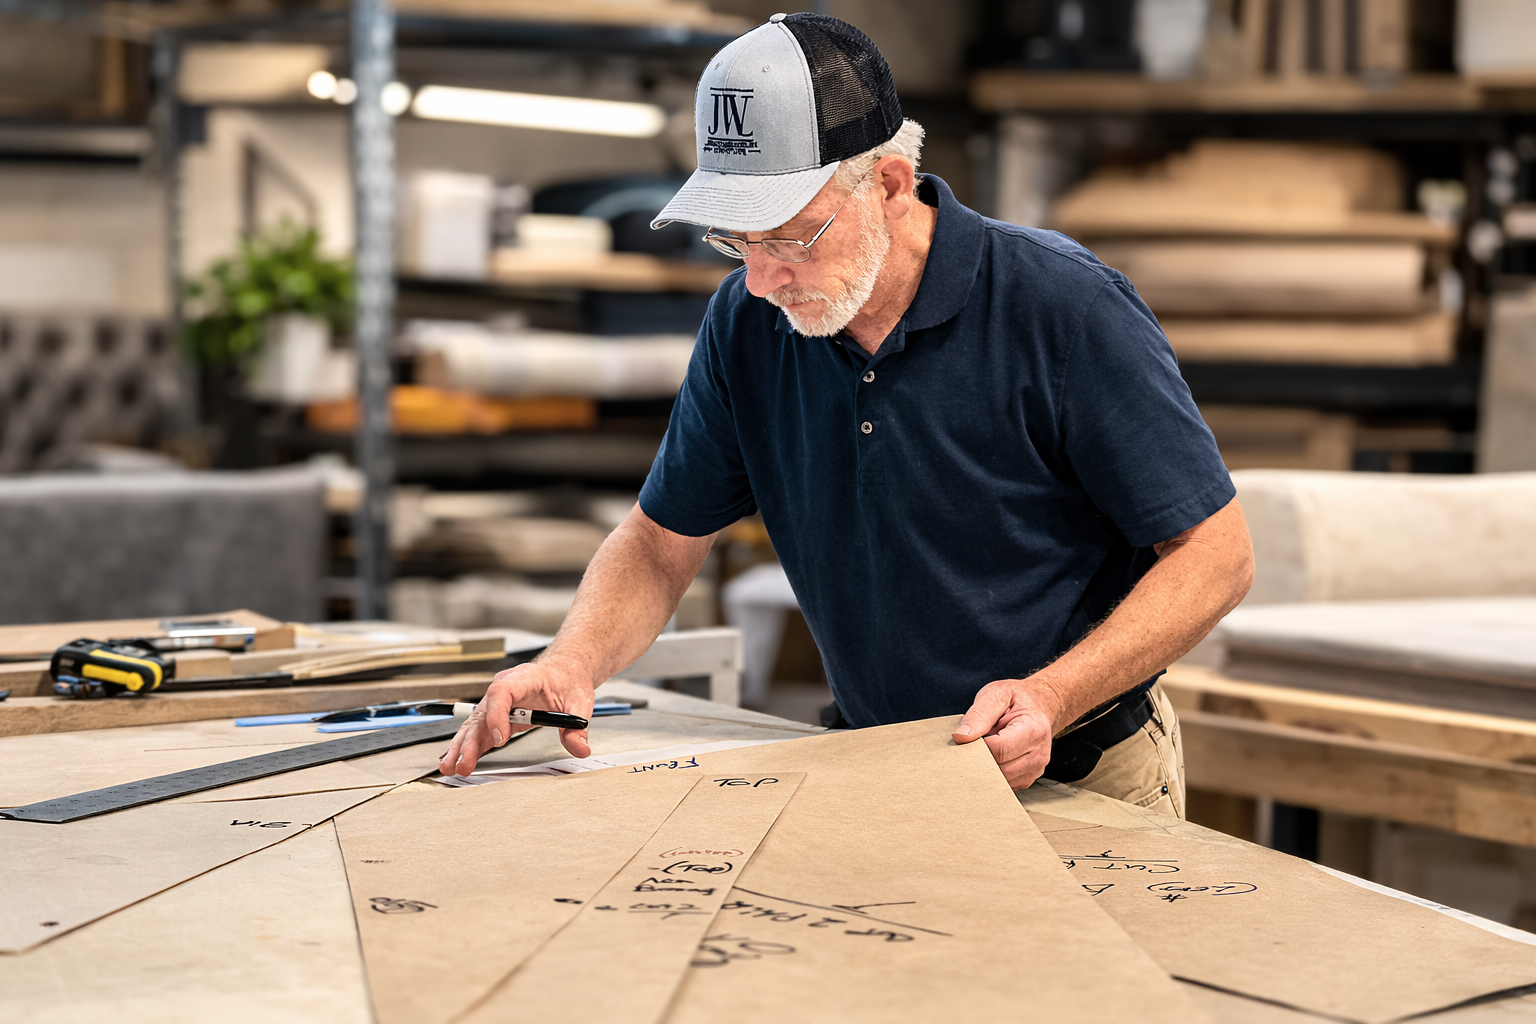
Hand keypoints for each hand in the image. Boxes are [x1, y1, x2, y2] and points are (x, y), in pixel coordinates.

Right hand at [438, 659, 593, 777]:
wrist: (565, 671)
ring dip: (461, 747)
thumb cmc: (567, 680)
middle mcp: (504, 688)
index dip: (497, 715)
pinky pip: (479, 731)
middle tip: (463, 763)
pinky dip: (468, 746)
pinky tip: (455, 761)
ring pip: (475, 724)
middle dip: (470, 741)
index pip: (502, 692)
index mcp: (523, 678)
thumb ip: (576, 726)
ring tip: (450, 767)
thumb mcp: (579, 702)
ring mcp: (497, 702)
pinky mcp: (496, 715)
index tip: (501, 738)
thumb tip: (579, 747)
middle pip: (482, 713)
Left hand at [951, 678, 1060, 789]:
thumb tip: (961, 737)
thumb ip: (978, 715)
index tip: (965, 738)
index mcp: (1033, 729)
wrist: (1038, 705)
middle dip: (979, 759)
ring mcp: (1035, 769)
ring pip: (1000, 781)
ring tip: (984, 748)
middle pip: (1000, 769)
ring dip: (985, 768)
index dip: (977, 746)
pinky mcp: (1027, 778)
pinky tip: (990, 758)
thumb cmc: (1016, 700)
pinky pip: (1004, 785)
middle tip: (970, 745)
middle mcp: (1038, 753)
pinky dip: (992, 775)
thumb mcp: (996, 695)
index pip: (999, 749)